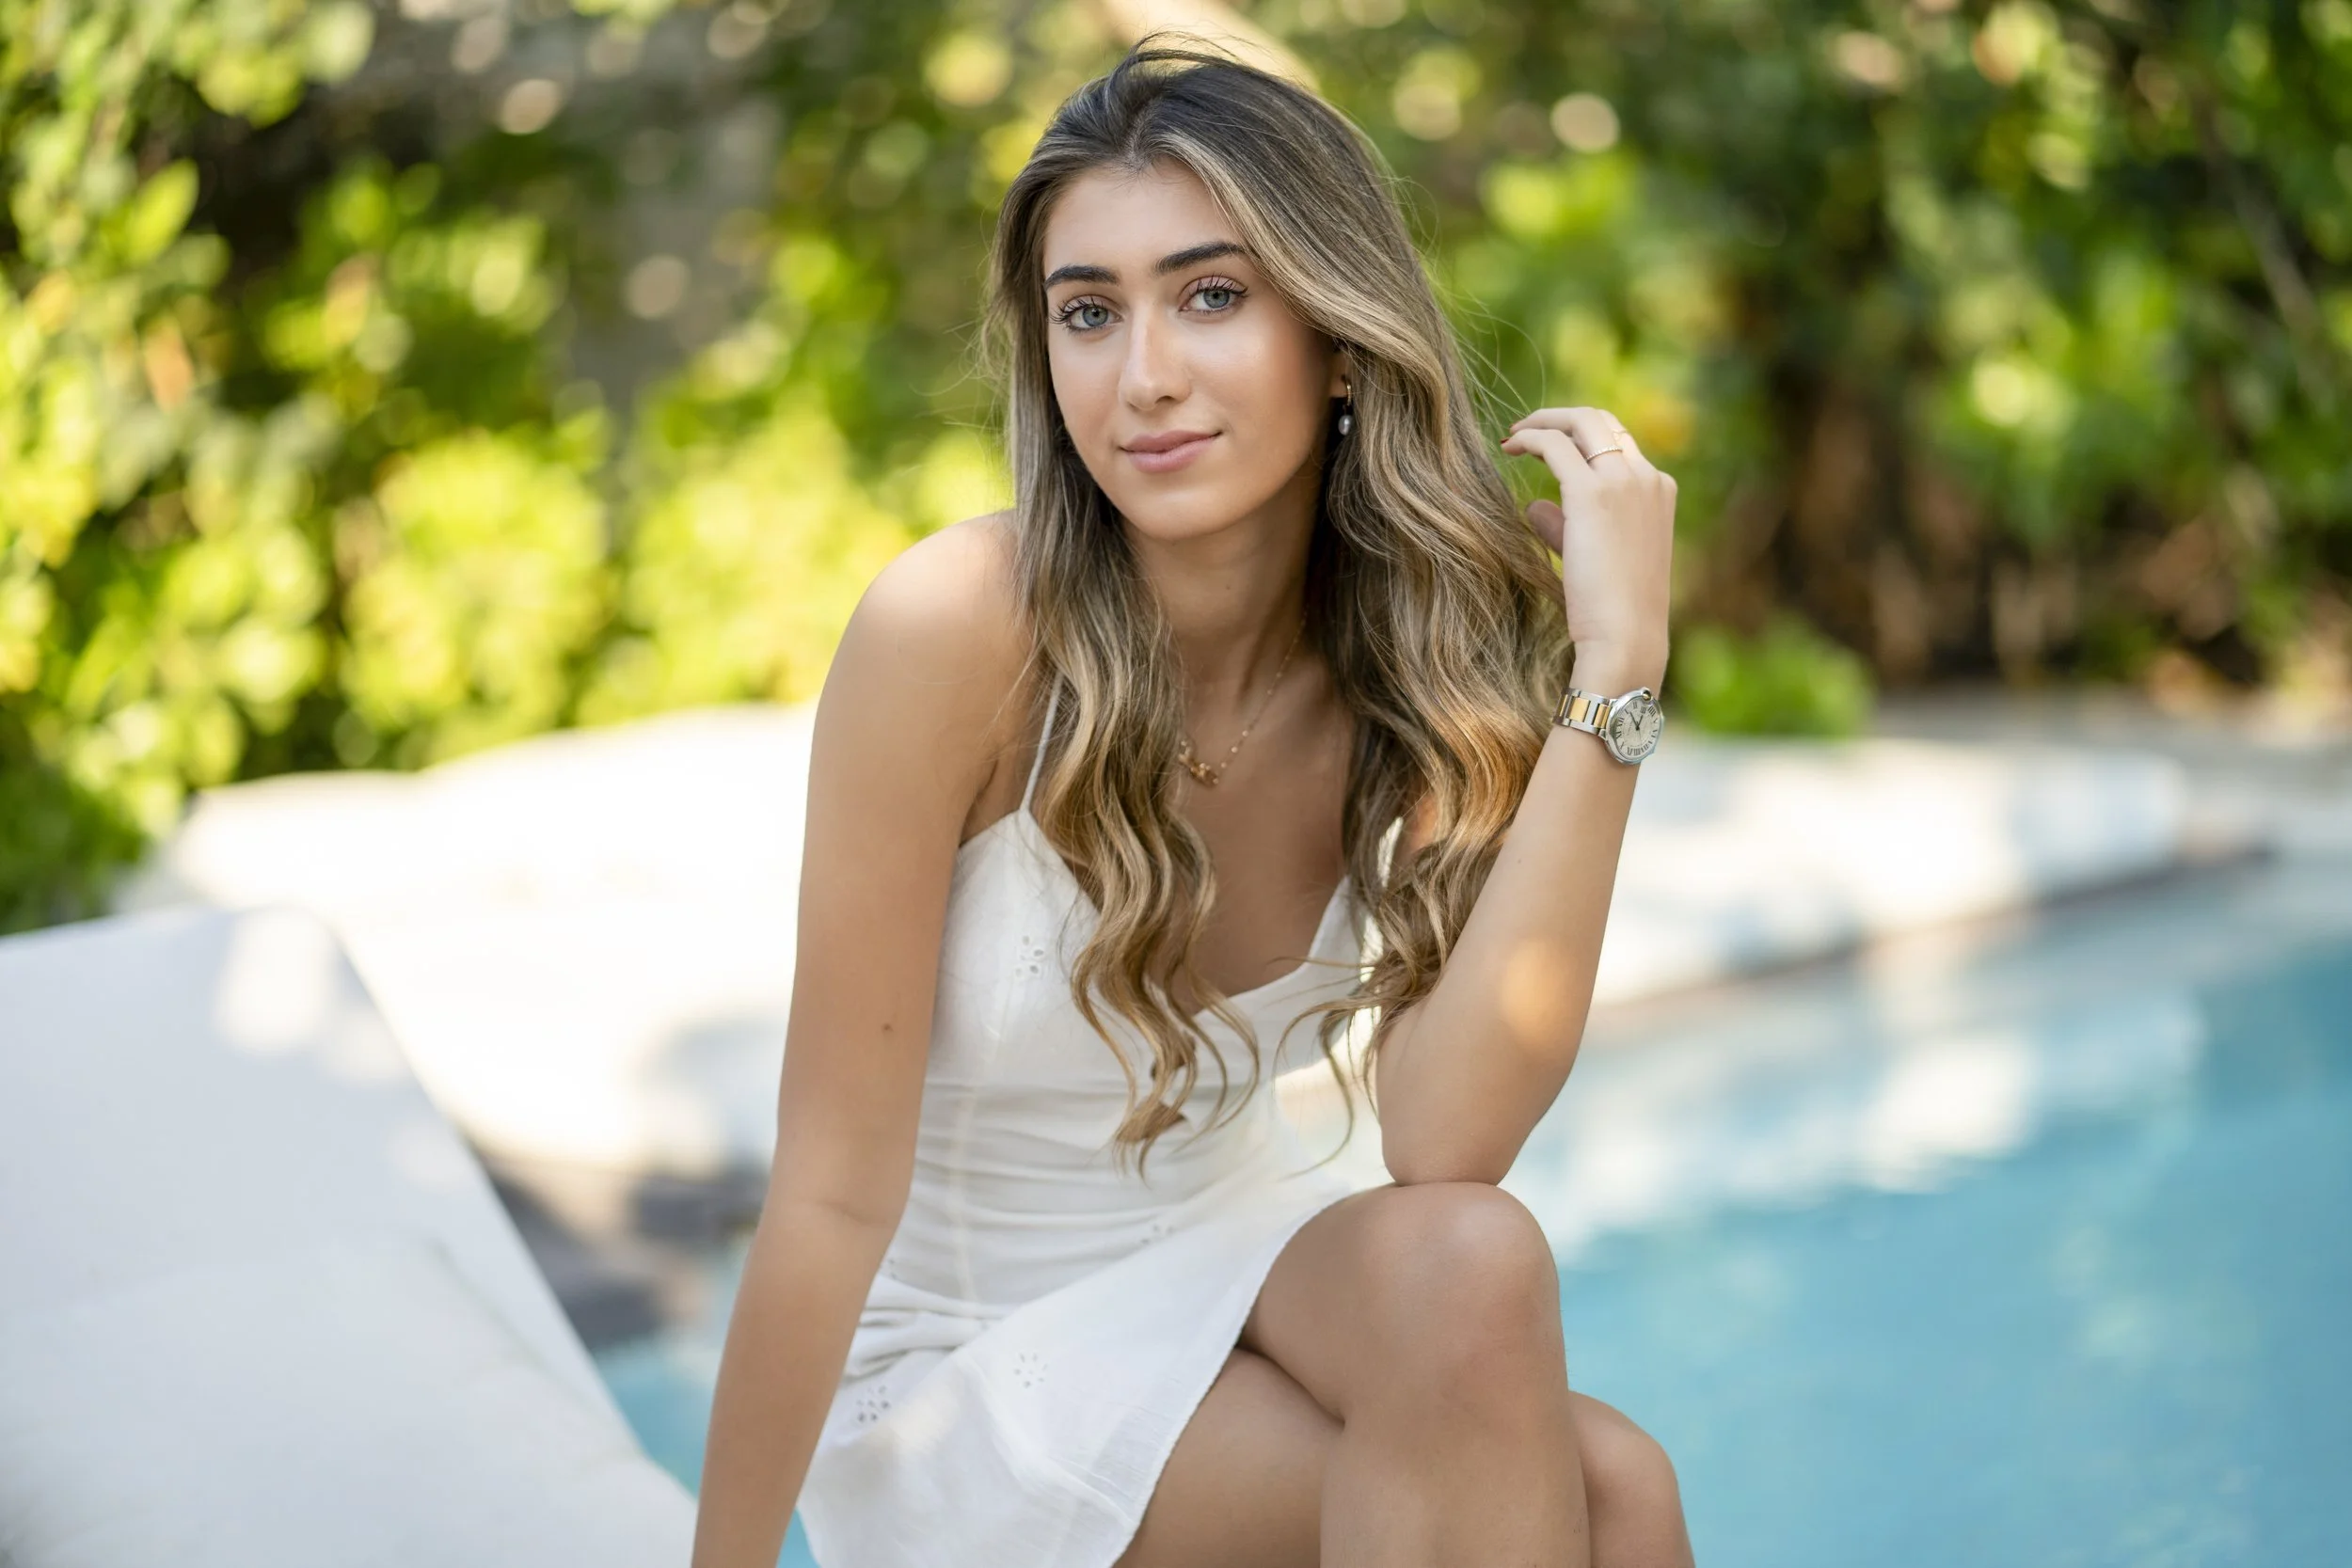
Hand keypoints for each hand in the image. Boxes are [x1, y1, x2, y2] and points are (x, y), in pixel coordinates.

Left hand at [1499, 406, 1674, 690]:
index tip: (1550, 446)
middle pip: (1603, 420)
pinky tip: (1508, 448)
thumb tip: (1534, 505)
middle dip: (1562, 417)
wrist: (1626, 636)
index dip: (1583, 437)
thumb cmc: (1611, 610)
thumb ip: (1567, 526)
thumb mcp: (1594, 558)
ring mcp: (1623, 480)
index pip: (1620, 443)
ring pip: (1581, 422)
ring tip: (1514, 436)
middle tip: (1526, 430)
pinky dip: (1530, 438)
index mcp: (1659, 490)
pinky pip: (1555, 445)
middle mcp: (1647, 476)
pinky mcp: (1592, 492)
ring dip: (1543, 422)